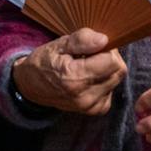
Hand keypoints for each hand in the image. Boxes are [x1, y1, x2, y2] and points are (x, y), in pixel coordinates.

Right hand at [11, 29, 125, 114]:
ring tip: (87, 66)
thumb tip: (104, 39)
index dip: (106, 49)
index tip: (93, 46)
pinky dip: (104, 82)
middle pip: (118, 71)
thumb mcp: (58, 45)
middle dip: (109, 58)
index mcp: (75, 79)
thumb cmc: (44, 62)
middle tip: (90, 54)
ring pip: (116, 80)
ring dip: (107, 70)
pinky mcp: (95, 110)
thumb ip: (81, 40)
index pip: (112, 61)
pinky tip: (89, 78)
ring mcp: (91, 106)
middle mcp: (85, 96)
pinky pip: (112, 90)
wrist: (31, 87)